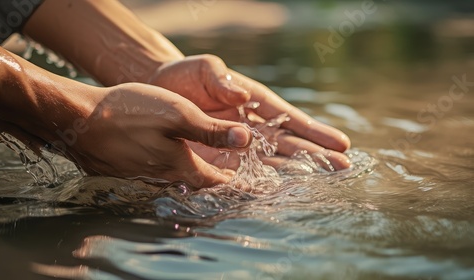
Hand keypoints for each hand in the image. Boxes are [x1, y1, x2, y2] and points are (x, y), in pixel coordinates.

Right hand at [50, 83, 250, 187]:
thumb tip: (246, 140)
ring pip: (177, 180)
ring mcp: (141, 177)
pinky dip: (171, 169)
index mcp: (180, 166)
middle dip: (217, 181)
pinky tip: (167, 158)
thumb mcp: (178, 114)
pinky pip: (156, 175)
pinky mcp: (125, 171)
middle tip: (233, 176)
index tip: (251, 183)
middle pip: (197, 184)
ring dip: (194, 175)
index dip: (237, 181)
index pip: (218, 182)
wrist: (76, 120)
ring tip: (206, 168)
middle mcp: (162, 178)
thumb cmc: (128, 113)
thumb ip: (212, 131)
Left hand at [148, 54, 350, 169]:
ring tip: (323, 181)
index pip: (289, 118)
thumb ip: (223, 80)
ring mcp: (236, 144)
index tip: (341, 142)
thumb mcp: (206, 69)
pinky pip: (241, 174)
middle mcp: (251, 126)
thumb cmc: (186, 75)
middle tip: (344, 168)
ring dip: (296, 172)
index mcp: (254, 101)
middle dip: (316, 155)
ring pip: (272, 161)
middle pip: (288, 143)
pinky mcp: (217, 159)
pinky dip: (259, 184)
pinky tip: (277, 193)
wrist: (158, 91)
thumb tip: (244, 95)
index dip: (314, 130)